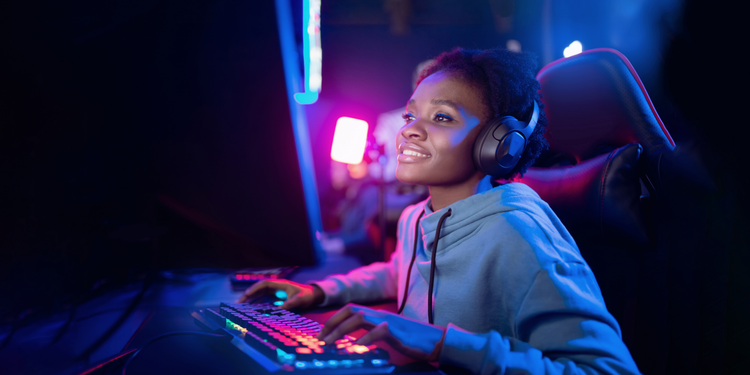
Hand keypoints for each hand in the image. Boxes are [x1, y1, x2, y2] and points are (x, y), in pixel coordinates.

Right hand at [236, 279, 324, 309]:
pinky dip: (256, 303)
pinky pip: (264, 299)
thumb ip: (290, 304)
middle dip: (249, 295)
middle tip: (239, 303)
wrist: (313, 295)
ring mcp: (276, 292)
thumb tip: (278, 310)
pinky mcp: (276, 297)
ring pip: (260, 294)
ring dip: (251, 299)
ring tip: (241, 306)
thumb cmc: (307, 295)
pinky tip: (250, 308)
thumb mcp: (299, 300)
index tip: (247, 294)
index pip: (264, 284)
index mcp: (280, 284)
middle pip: (259, 289)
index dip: (255, 288)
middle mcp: (276, 287)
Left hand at [316, 304, 446, 360]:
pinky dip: (365, 339)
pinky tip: (357, 348)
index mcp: (376, 314)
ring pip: (360, 317)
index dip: (333, 320)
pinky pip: (378, 331)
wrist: (434, 340)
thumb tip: (352, 341)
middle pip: (351, 310)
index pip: (350, 310)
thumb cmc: (410, 339)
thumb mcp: (386, 333)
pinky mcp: (397, 332)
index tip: (321, 334)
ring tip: (330, 344)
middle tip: (320, 340)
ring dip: (342, 330)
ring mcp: (388, 321)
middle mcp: (380, 314)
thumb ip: (371, 332)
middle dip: (332, 323)